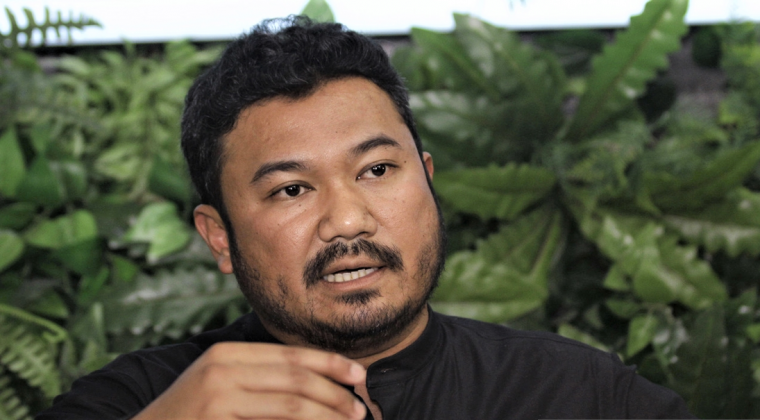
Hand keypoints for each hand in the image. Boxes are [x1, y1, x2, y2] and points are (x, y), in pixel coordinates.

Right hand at [132, 342, 366, 419]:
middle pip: (296, 378)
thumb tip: (314, 385)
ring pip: (292, 406)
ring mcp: (218, 398)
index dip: (329, 363)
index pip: (289, 355)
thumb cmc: (188, 416)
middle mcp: (222, 369)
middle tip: (360, 410)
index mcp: (227, 353)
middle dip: (335, 394)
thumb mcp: (219, 387)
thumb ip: (259, 380)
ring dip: (327, 416)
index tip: (358, 375)